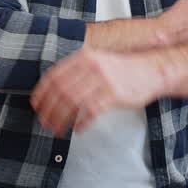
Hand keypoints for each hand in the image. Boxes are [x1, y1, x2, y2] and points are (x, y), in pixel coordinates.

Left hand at [31, 48, 162, 134]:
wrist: (152, 70)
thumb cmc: (124, 70)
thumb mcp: (98, 61)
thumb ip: (78, 70)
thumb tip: (56, 87)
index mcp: (84, 57)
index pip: (55, 76)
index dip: (42, 93)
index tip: (36, 105)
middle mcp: (92, 66)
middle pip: (61, 91)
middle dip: (49, 110)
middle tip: (44, 122)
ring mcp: (103, 80)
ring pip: (73, 103)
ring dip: (61, 119)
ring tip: (57, 130)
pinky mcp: (114, 94)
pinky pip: (91, 111)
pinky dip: (81, 123)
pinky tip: (77, 129)